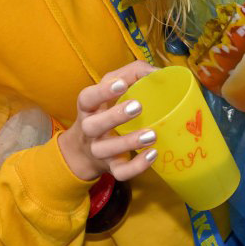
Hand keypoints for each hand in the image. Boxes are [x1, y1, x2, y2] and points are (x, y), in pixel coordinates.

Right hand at [59, 61, 159, 182]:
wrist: (86, 150)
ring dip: (129, 142)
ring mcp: (99, 150)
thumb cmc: (107, 109)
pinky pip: (120, 172)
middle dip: (114, 116)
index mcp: (89, 107)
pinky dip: (137, 166)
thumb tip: (158, 73)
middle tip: (137, 106)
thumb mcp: (114, 88)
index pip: (87, 98)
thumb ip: (133, 74)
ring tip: (151, 134)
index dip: (102, 91)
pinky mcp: (111, 167)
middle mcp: (89, 129)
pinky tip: (152, 154)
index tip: (121, 84)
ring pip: (106, 149)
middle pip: (93, 125)